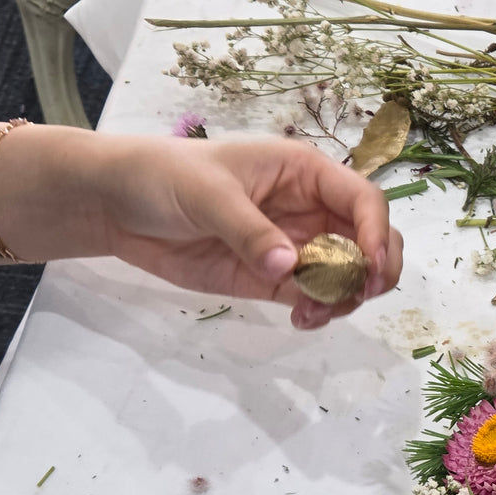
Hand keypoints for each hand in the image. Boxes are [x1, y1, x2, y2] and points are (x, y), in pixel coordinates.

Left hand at [91, 137, 403, 330]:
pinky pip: (317, 299)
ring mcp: (298, 247)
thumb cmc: (164, 177)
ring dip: (347, 298)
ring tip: (314, 313)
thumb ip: (250, 231)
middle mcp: (311, 209)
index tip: (370, 265)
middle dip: (377, 269)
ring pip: (350, 276)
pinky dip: (321, 313)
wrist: (118, 207)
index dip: (376, 231)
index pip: (363, 199)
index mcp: (304, 173)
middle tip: (361, 295)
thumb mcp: (207, 194)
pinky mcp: (278, 280)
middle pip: (371, 239)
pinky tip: (301, 320)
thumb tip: (291, 267)